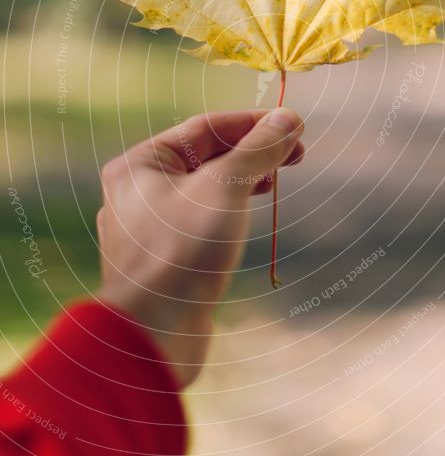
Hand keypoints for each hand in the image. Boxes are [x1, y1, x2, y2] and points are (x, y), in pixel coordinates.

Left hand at [96, 108, 303, 387]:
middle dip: (251, 153)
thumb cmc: (183, 253)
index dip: (253, 124)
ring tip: (276, 181)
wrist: (153, 337)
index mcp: (139, 164)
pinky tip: (250, 215)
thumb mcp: (225, 190)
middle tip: (296, 155)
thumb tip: (288, 118)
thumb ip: (257, 150)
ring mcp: (149, 228)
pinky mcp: (165, 259)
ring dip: (243, 181)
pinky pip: (200, 221)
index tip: (294, 126)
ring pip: (204, 190)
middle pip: (204, 157)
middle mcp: (138, 192)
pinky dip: (229, 212)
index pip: (204, 128)